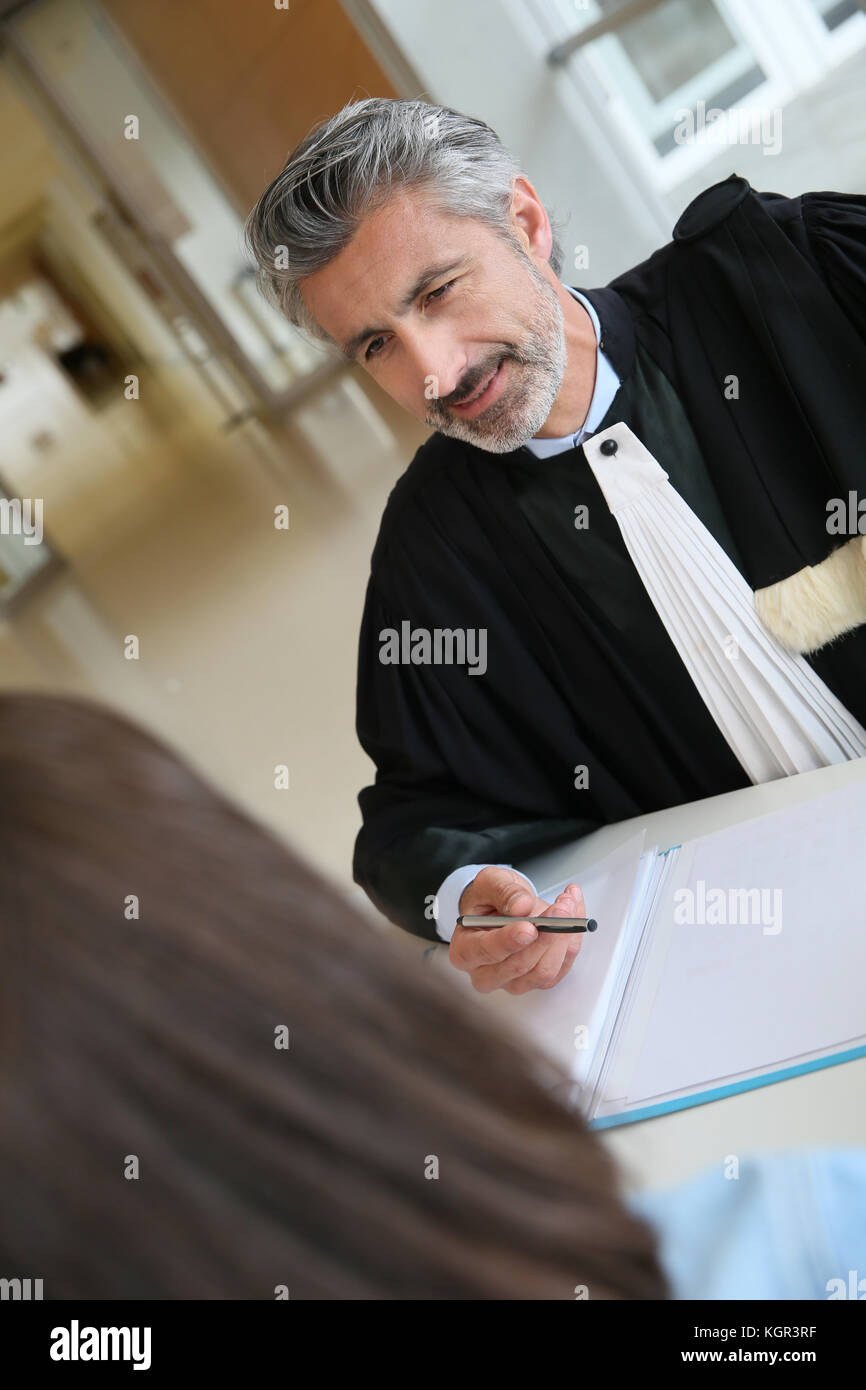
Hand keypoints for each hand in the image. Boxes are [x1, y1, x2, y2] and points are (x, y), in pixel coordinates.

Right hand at [449, 866, 586, 994]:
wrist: (501, 909)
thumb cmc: (489, 900)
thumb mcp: (489, 882)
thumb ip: (503, 891)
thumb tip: (521, 906)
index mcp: (465, 951)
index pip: (486, 951)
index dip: (510, 941)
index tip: (530, 927)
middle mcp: (486, 974)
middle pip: (520, 965)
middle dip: (546, 934)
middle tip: (561, 906)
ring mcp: (513, 982)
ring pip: (544, 971)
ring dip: (563, 936)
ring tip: (568, 903)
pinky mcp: (538, 980)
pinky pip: (562, 966)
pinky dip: (572, 940)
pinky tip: (574, 914)